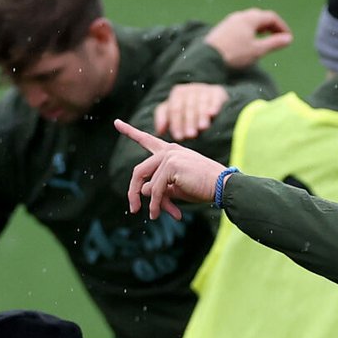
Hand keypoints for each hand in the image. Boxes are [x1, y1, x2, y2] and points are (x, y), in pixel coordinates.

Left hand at [114, 119, 228, 221]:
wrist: (221, 186)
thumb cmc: (201, 187)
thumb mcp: (175, 188)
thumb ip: (158, 187)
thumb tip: (142, 191)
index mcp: (170, 151)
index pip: (146, 140)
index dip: (129, 131)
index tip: (116, 122)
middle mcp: (168, 150)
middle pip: (139, 171)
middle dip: (133, 192)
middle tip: (133, 209)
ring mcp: (169, 156)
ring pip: (148, 184)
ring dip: (151, 203)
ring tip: (154, 215)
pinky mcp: (171, 165)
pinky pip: (155, 189)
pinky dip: (155, 203)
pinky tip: (157, 212)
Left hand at [155, 83, 229, 142]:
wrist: (211, 101)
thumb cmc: (189, 112)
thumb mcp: (175, 114)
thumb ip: (164, 119)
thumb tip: (159, 131)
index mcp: (177, 94)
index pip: (174, 109)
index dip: (175, 123)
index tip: (178, 137)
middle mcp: (190, 89)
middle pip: (187, 106)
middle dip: (188, 121)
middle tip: (190, 135)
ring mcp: (204, 89)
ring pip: (201, 103)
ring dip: (201, 115)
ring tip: (202, 128)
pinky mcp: (217, 91)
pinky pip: (215, 98)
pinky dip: (214, 106)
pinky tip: (212, 114)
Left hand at [204, 8, 293, 68]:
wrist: (207, 59)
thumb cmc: (234, 55)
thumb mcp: (257, 50)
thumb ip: (274, 43)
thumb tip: (288, 39)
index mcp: (250, 18)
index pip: (271, 17)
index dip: (282, 26)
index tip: (287, 38)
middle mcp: (240, 16)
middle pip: (260, 16)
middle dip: (271, 26)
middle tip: (278, 37)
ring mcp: (229, 21)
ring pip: (249, 21)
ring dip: (260, 28)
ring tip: (265, 40)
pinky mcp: (222, 29)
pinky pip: (240, 26)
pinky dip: (250, 31)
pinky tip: (248, 42)